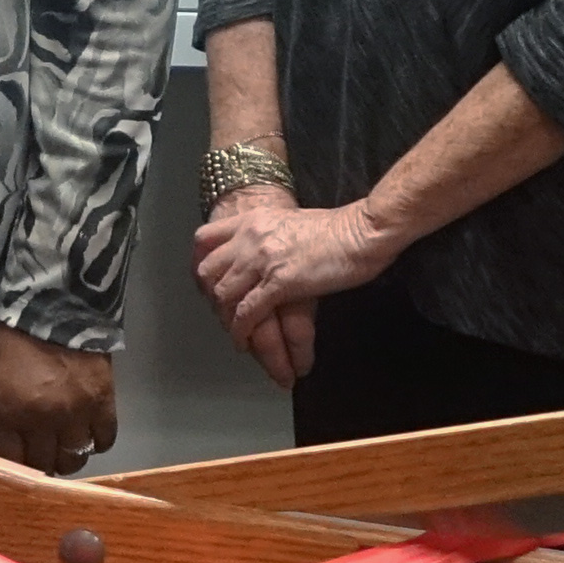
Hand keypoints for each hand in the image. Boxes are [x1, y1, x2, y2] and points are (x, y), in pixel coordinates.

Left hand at [0, 327, 118, 474]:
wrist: (55, 300)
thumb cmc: (12, 331)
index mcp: (8, 410)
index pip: (8, 461)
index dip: (8, 467)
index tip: (9, 462)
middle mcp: (43, 419)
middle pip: (42, 464)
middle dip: (37, 466)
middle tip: (36, 457)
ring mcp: (77, 412)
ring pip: (74, 458)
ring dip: (66, 458)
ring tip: (61, 449)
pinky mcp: (104, 400)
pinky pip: (105, 438)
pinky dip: (96, 441)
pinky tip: (87, 434)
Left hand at [193, 194, 404, 386]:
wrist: (363, 230)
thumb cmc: (341, 228)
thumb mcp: (293, 222)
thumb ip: (272, 234)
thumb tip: (267, 253)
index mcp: (254, 219)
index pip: (205, 239)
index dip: (200, 263)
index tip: (204, 284)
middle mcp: (250, 237)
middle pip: (208, 271)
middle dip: (210, 296)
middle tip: (221, 315)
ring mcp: (262, 260)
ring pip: (224, 295)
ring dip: (226, 320)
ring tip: (234, 335)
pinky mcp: (279, 283)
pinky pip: (248, 313)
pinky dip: (242, 332)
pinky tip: (243, 343)